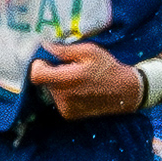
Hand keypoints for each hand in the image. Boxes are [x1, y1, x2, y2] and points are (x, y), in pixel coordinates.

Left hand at [26, 41, 144, 118]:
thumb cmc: (108, 68)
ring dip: (58, 83)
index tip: (47, 60)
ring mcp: (65, 108)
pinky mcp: (69, 115)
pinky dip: (64, 93)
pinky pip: (58, 100)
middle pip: (43, 82)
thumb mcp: (89, 51)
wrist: (125, 92)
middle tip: (68, 68)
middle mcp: (63, 96)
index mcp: (67, 79)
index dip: (38, 65)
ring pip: (50, 91)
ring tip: (77, 79)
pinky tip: (79, 89)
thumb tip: (45, 45)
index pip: (36, 75)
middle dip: (51, 73)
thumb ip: (64, 50)